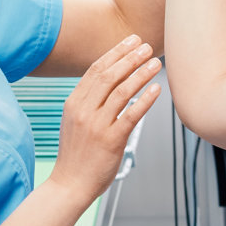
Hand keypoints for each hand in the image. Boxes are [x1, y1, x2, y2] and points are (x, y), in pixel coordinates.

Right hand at [46, 35, 161, 197]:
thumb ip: (89, 101)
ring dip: (141, 74)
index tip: (131, 41)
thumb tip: (112, 80)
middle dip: (130, 58)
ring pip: (121, 92)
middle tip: (147, 47)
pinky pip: (131, 115)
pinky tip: (156, 90)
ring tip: (156, 63)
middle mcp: (84, 111)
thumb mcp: (75, 121)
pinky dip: (145, 100)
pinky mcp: (111, 141)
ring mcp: (96, 125)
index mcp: (74, 103)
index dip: (116, 52)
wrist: (69, 184)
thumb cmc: (76, 155)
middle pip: (109, 76)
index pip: (96, 69)